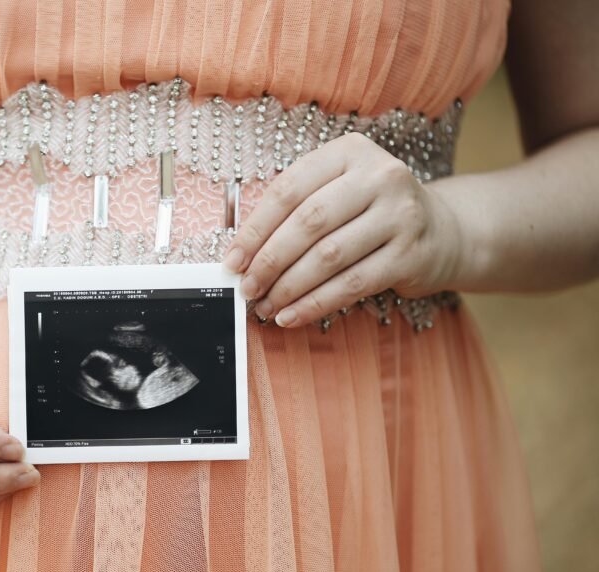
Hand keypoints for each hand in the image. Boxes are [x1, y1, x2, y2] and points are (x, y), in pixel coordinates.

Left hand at [222, 132, 467, 327]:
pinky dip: (316, 303)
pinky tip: (293, 315)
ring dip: (289, 287)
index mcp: (349, 152)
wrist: (441, 231)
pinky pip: (352, 284)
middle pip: (308, 223)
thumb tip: (242, 255)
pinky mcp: (411, 254)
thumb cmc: (370, 213)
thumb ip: (294, 211)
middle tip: (247, 288)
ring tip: (266, 306)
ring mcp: (400, 214)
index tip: (232, 260)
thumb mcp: (337, 192)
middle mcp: (380, 176)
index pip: (289, 190)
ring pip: (328, 257)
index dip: (254, 229)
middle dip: (269, 261)